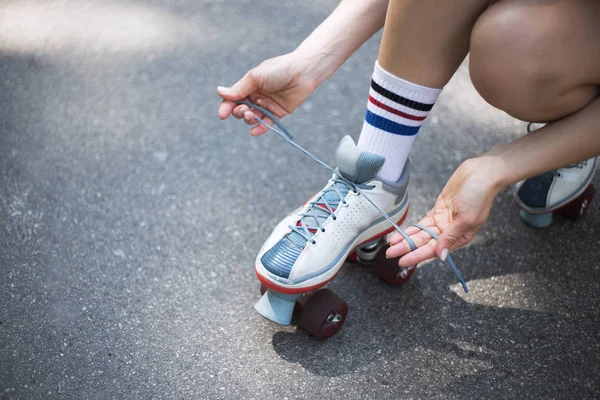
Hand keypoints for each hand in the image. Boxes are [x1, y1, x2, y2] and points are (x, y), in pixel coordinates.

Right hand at [217, 52, 318, 135]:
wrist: (303, 72)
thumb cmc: (279, 70)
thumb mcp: (255, 77)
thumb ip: (239, 88)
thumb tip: (219, 92)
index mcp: (249, 85)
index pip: (233, 98)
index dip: (226, 107)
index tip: (222, 115)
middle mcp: (257, 96)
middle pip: (241, 109)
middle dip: (239, 112)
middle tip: (244, 110)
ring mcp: (267, 105)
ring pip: (253, 117)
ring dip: (248, 119)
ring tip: (251, 115)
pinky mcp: (279, 113)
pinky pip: (267, 123)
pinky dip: (260, 129)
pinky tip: (253, 132)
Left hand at [386, 158, 504, 266]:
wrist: (480, 173)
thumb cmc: (479, 196)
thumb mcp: (466, 219)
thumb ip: (450, 238)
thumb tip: (440, 255)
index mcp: (460, 238)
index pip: (434, 250)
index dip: (417, 256)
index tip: (402, 261)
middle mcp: (449, 232)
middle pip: (424, 243)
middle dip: (407, 249)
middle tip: (389, 254)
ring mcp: (443, 221)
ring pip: (421, 234)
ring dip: (406, 239)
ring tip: (390, 245)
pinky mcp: (438, 210)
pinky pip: (422, 223)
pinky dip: (412, 228)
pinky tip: (400, 234)